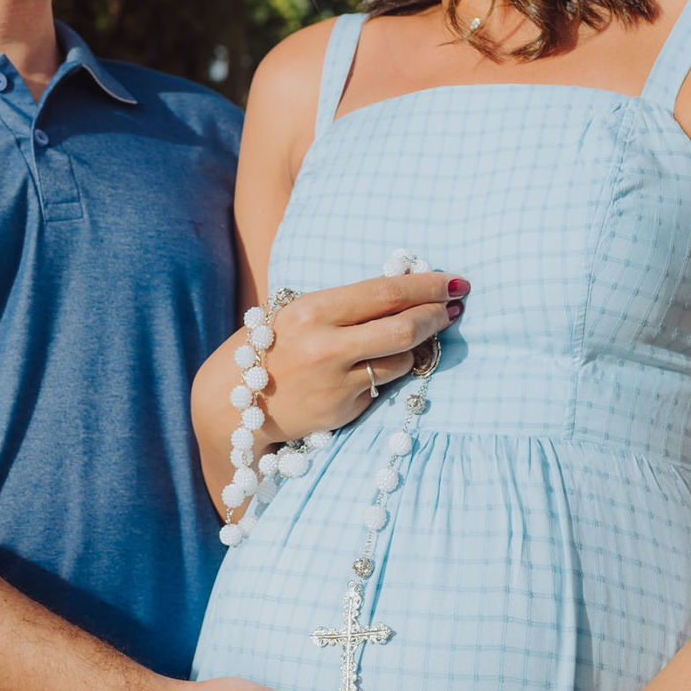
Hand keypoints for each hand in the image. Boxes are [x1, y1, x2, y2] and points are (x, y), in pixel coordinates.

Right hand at [246, 272, 467, 445]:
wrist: (237, 401)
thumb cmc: (278, 345)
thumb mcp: (303, 312)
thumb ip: (350, 304)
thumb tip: (409, 285)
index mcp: (314, 310)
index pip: (385, 292)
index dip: (426, 285)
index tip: (453, 281)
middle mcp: (326, 346)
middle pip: (403, 328)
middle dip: (436, 315)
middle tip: (452, 307)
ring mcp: (336, 382)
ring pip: (401, 359)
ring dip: (416, 346)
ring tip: (415, 337)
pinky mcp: (343, 410)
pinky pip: (384, 386)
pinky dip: (389, 372)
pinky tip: (378, 366)